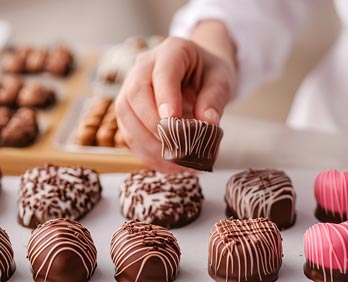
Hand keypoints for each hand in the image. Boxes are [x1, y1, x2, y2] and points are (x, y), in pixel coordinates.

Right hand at [115, 28, 236, 171]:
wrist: (198, 72)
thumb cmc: (210, 74)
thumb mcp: (222, 80)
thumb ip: (215, 99)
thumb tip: (208, 124)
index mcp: (171, 51)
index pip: (162, 73)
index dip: (165, 99)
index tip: (174, 122)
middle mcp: (144, 66)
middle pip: (135, 94)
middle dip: (153, 125)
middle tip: (176, 148)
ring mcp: (131, 87)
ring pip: (126, 114)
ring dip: (147, 143)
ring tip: (174, 162)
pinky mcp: (128, 109)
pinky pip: (128, 131)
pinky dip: (146, 151)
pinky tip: (166, 164)